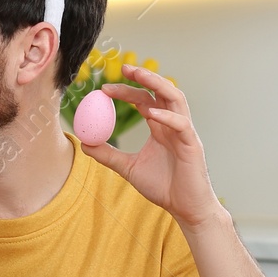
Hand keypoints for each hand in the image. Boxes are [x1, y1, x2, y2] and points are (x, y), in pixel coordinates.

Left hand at [83, 65, 223, 229]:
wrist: (185, 209)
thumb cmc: (163, 187)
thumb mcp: (128, 168)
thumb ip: (108, 155)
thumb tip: (84, 143)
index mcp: (160, 127)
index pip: (144, 99)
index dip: (127, 90)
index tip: (104, 88)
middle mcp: (173, 124)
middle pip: (160, 91)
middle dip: (144, 77)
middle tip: (124, 68)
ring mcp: (184, 133)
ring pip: (175, 99)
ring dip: (158, 85)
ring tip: (140, 76)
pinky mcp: (192, 145)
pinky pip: (181, 124)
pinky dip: (167, 116)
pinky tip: (151, 113)